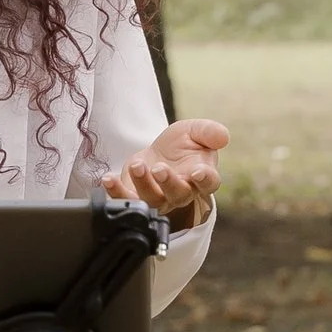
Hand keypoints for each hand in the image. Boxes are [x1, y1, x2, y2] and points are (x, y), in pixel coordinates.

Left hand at [106, 118, 228, 224]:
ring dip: (143, 184)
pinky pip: (127, 201)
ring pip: (153, 201)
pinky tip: (108, 178)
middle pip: (179, 194)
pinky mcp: (137, 198)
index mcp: (201, 176)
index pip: (209, 183)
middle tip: (159, 168)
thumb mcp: (194, 131)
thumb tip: (223, 137)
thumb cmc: (181, 144)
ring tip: (137, 166)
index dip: (205, 180)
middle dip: (168, 182)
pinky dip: (116, 192)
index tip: (197, 172)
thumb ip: (208, 132)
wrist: (158, 153)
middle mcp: (182, 191)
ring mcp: (159, 198)